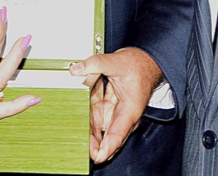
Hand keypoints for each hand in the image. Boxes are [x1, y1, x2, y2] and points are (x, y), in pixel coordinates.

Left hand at [70, 47, 162, 163]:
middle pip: (104, 133)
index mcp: (129, 110)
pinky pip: (95, 112)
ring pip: (97, 124)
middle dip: (91, 141)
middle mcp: (123, 115)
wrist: (146, 61)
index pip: (117, 134)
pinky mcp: (110, 105)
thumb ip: (97, 64)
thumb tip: (77, 69)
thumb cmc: (139, 65)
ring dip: (86, 128)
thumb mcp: (118, 62)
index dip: (107, 148)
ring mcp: (116, 111)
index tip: (96, 156)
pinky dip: (86, 113)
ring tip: (71, 131)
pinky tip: (75, 112)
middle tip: (77, 145)